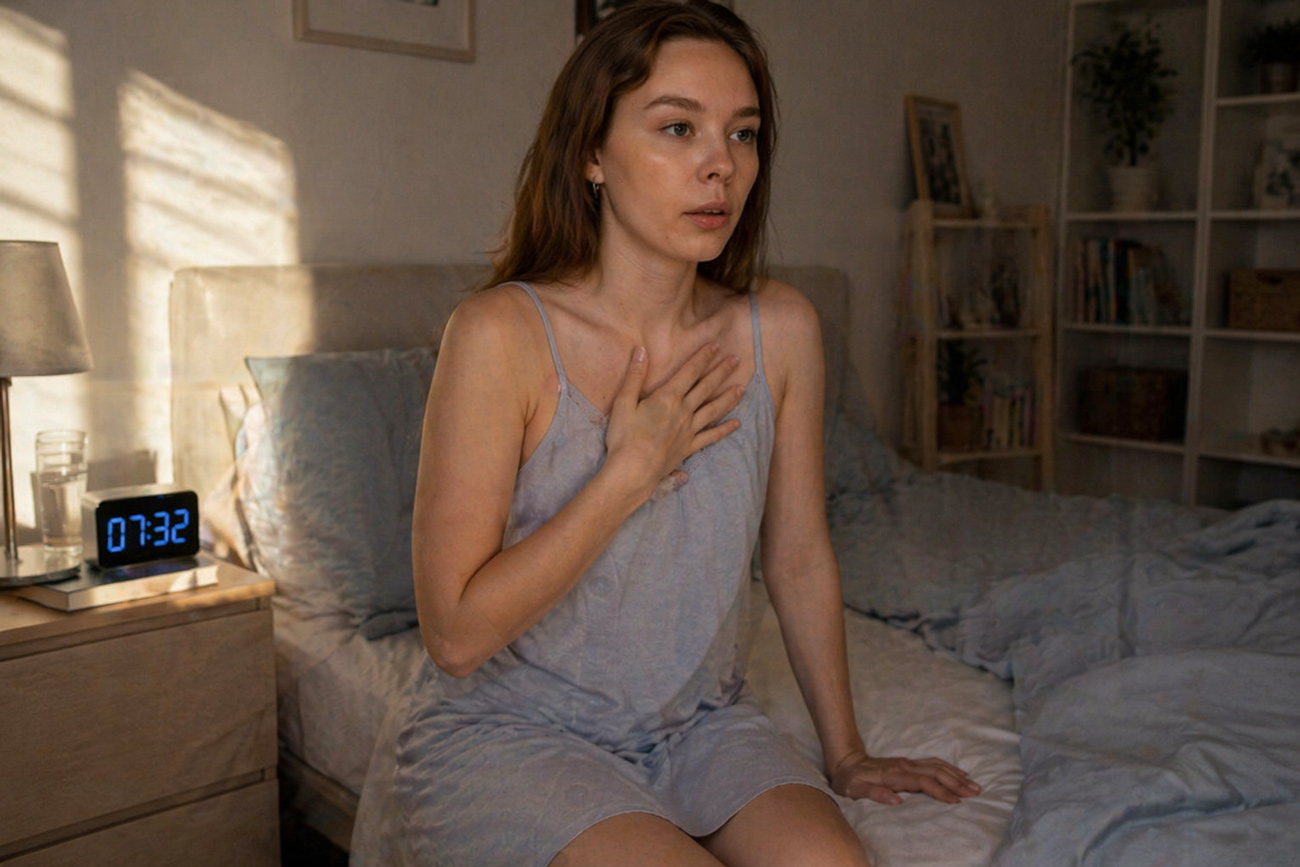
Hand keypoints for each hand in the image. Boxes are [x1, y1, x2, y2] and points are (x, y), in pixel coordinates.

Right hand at [604, 342, 744, 500]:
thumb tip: (641, 350)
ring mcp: (688, 430)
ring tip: (742, 388)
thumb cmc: (624, 437)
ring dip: (728, 397)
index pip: (690, 372)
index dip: (703, 357)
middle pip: (706, 387)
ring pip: (713, 410)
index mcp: (668, 398)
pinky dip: (725, 430)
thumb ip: (635, 376)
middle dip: (721, 371)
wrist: (633, 470)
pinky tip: (736, 424)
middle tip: (736, 359)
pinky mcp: (688, 447)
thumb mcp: (623, 402)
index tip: (716, 345)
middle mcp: (683, 411)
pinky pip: (711, 437)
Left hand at [830, 749, 980, 805]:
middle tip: (975, 793)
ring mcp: (908, 762)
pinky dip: (948, 767)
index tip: (956, 800)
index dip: (940, 791)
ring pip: (937, 766)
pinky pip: (933, 762)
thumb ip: (874, 794)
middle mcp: (904, 766)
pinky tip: (959, 772)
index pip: (922, 783)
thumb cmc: (850, 780)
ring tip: (974, 785)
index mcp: (893, 775)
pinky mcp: (909, 762)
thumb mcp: (855, 790)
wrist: (846, 761)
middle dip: (956, 783)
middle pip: (935, 773)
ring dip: (956, 775)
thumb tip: (896, 800)